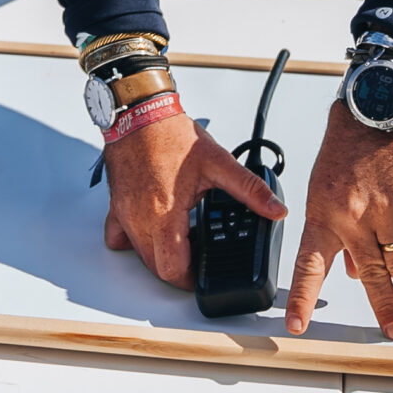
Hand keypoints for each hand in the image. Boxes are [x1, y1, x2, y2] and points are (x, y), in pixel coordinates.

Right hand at [101, 111, 286, 288]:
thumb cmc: (170, 134)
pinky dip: (135, 240)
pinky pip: (119, 238)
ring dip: (159, 255)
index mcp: (165, 213)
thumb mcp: (217, 162)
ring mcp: (125, 213)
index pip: (172, 268)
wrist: (139, 113)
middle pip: (155, 268)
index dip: (190, 278)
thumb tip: (275, 209)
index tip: (202, 271)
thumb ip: (249, 190)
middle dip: (177, 269)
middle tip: (196, 255)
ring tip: (180, 237)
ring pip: (139, 254)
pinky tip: (153, 227)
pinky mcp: (116, 205)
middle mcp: (140, 218)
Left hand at [284, 101, 392, 338]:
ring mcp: (384, 210)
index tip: (298, 327)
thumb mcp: (323, 189)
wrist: (372, 109)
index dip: (303, 298)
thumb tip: (347, 272)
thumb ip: (335, 232)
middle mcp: (352, 218)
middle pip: (370, 275)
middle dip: (383, 308)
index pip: (308, 266)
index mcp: (323, 216)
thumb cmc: (345, 148)